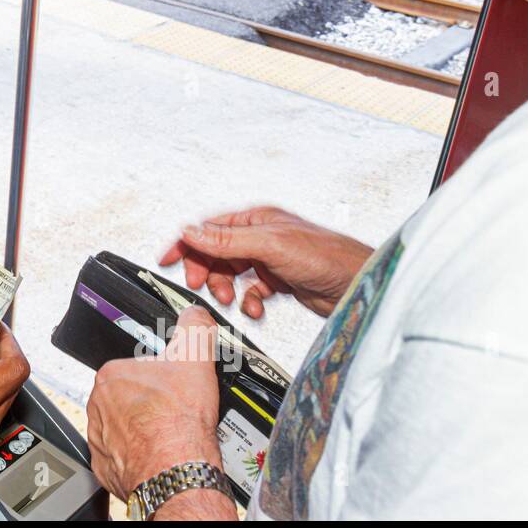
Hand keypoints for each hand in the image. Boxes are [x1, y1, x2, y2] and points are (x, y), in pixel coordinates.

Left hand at [87, 307, 232, 517]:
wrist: (178, 470)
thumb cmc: (179, 420)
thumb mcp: (195, 357)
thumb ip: (194, 328)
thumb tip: (195, 315)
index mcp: (110, 377)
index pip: (132, 370)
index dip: (156, 378)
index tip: (170, 388)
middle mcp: (98, 407)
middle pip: (126, 399)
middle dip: (148, 405)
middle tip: (172, 411)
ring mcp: (99, 439)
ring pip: (122, 428)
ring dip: (141, 431)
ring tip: (168, 433)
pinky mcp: (106, 467)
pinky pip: (120, 458)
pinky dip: (138, 457)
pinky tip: (157, 454)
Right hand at [159, 206, 373, 317]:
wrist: (361, 286)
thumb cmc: (328, 257)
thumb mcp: (270, 245)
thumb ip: (228, 239)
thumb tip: (191, 231)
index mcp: (256, 219)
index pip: (209, 228)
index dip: (186, 244)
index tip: (166, 259)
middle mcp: (261, 236)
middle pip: (217, 252)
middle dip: (208, 271)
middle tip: (204, 287)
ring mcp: (270, 259)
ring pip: (232, 273)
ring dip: (227, 288)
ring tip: (231, 299)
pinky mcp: (280, 281)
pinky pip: (251, 291)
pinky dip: (248, 301)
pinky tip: (256, 307)